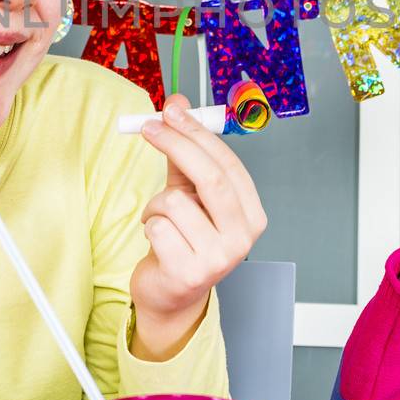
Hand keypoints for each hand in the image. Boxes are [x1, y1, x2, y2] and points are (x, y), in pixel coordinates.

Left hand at [129, 94, 267, 359]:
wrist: (171, 294)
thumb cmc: (184, 239)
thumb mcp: (190, 194)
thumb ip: (184, 152)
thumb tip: (178, 105)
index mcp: (251, 215)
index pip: (228, 164)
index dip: (197, 133)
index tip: (172, 111)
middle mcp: (242, 238)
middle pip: (210, 178)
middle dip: (176, 145)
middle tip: (149, 127)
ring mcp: (218, 259)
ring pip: (174, 202)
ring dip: (155, 204)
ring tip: (159, 221)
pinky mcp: (188, 273)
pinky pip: (157, 227)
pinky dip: (148, 226)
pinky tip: (157, 242)